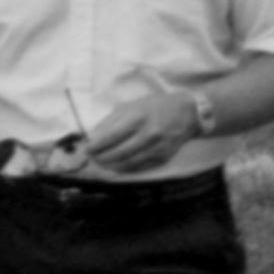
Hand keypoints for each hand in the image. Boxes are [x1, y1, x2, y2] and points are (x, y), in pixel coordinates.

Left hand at [84, 88, 205, 174]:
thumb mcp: (132, 106)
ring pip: (128, 163)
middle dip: (102, 158)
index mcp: (138, 117)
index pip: (111, 136)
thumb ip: (112, 120)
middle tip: (93, 159)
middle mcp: (148, 133)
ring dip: (112, 166)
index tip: (87, 149)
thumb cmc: (155, 106)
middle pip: (118, 153)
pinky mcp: (163, 157)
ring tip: (102, 164)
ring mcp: (157, 147)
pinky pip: (140, 166)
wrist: (186, 113)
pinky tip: (118, 166)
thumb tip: (94, 136)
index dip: (97, 146)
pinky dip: (126, 168)